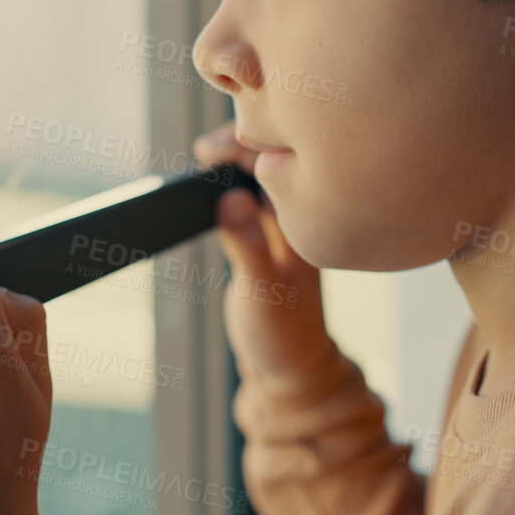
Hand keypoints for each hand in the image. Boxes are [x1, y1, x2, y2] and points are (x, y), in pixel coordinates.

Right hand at [193, 121, 336, 391]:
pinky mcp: (263, 239)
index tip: (212, 150)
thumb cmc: (283, 334)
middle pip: (273, 163)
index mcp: (310, 225)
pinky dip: (229, 185)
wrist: (287, 368)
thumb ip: (249, 244)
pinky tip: (209, 184)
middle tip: (204, 151)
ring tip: (205, 160)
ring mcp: (282, 228)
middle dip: (240, 146)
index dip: (249, 147)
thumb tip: (232, 198)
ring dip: (234, 164)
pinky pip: (248, 198)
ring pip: (260, 178)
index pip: (283, 167)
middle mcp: (300, 220)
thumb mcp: (263, 290)